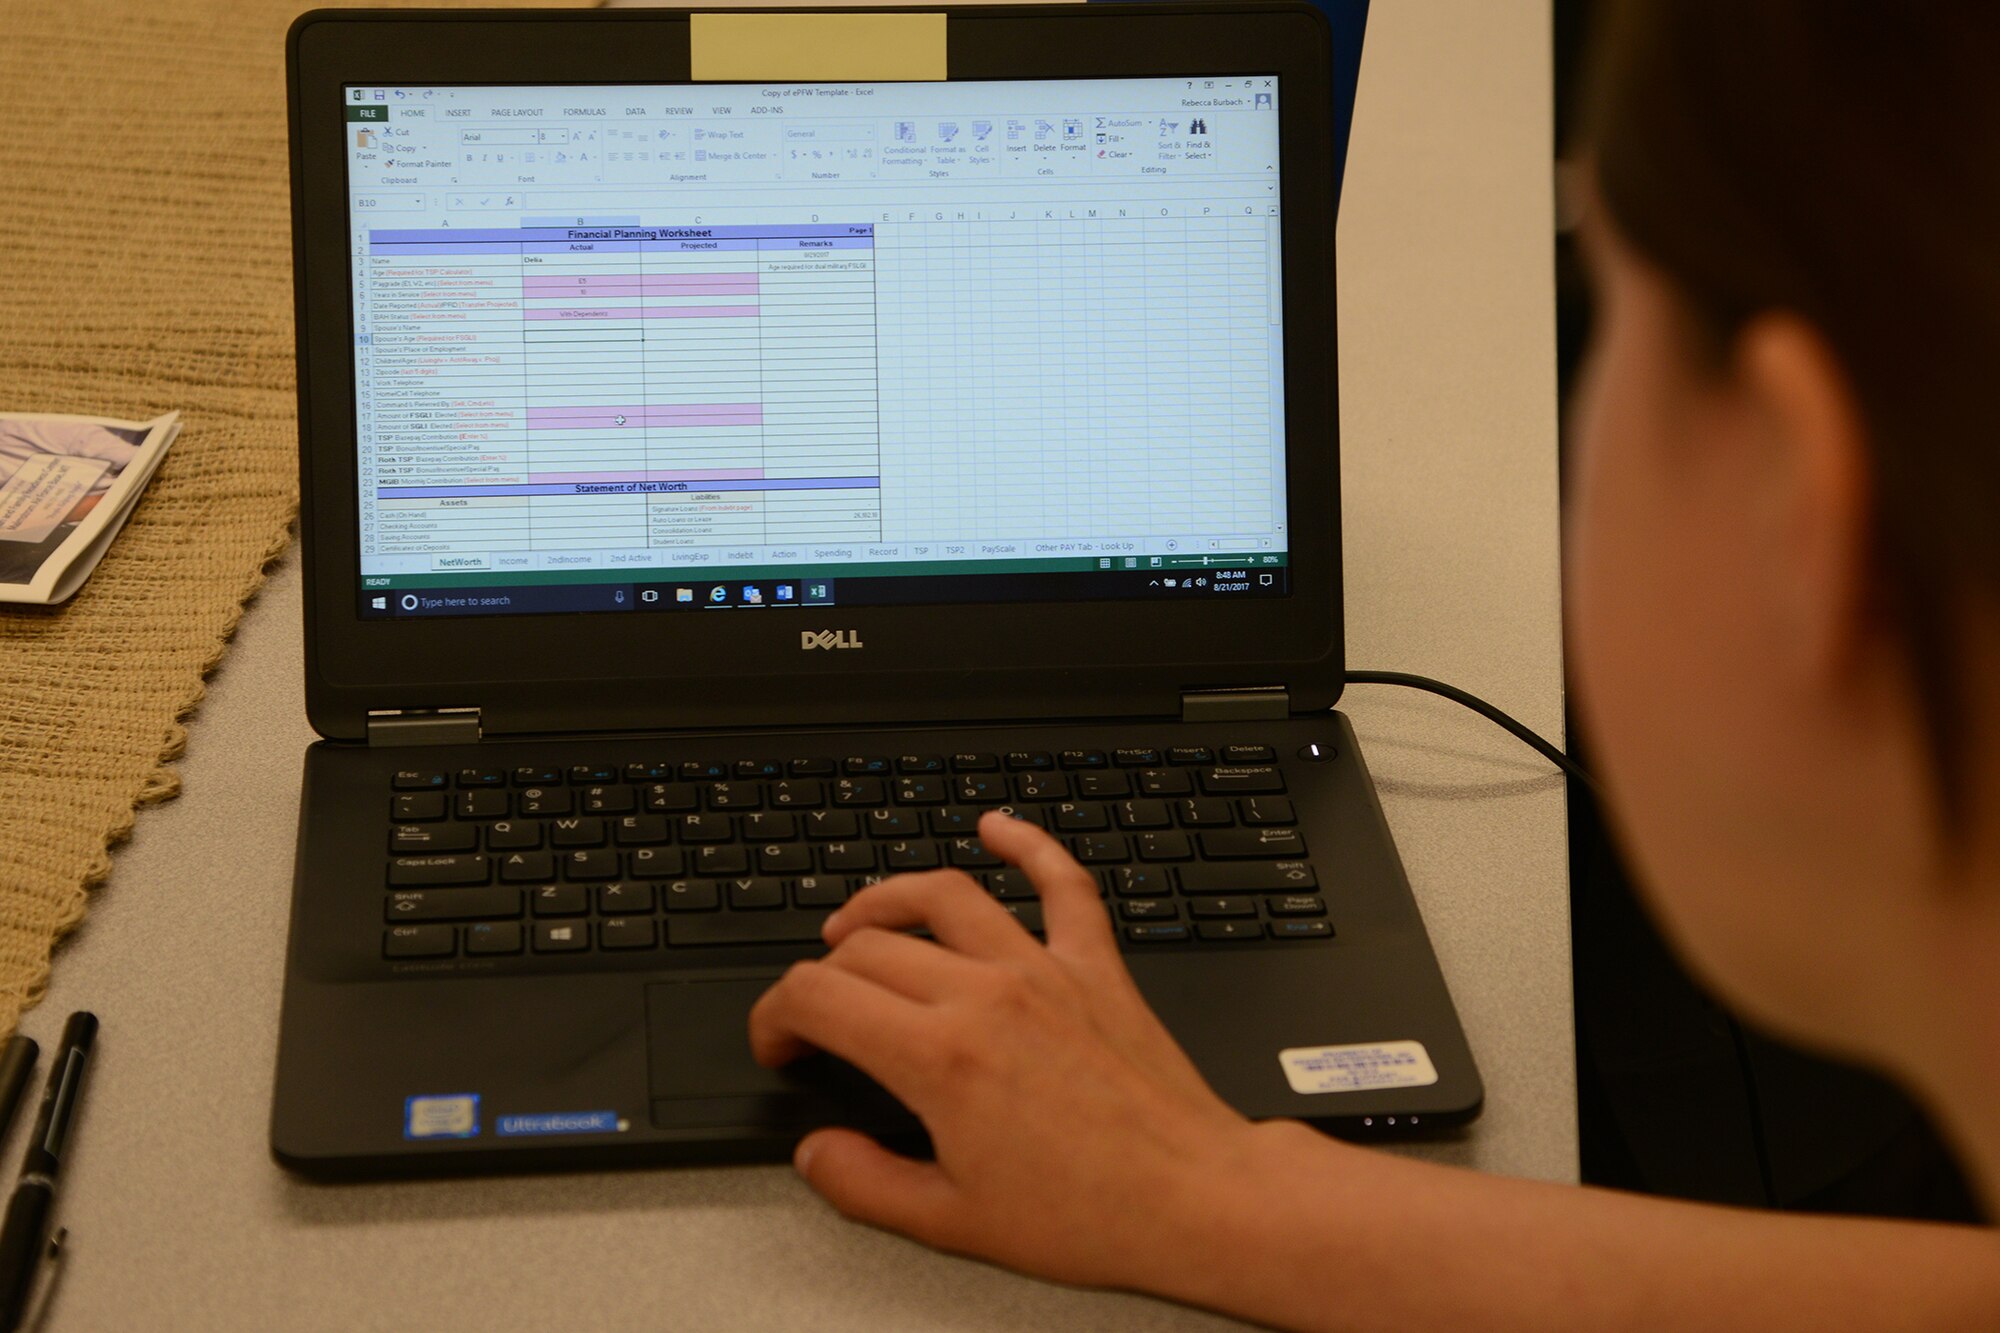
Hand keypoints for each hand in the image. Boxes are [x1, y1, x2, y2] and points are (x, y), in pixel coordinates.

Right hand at [747, 810, 1262, 1290]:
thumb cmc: (1090, 1216)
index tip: (779, 1042)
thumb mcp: (951, 1224)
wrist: (1192, 1200)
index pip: (818, 997)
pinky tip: (1000, 827)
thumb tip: (816, 1152)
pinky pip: (1063, 884)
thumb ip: (863, 1183)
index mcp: (940, 1057)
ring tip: (858, 923)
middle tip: (814, 1014)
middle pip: (869, 945)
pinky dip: (1030, 845)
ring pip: (946, 895)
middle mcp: (987, 995)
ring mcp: (1043, 970)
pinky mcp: (1096, 967)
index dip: (775, 1015)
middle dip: (819, 975)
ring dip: (887, 899)